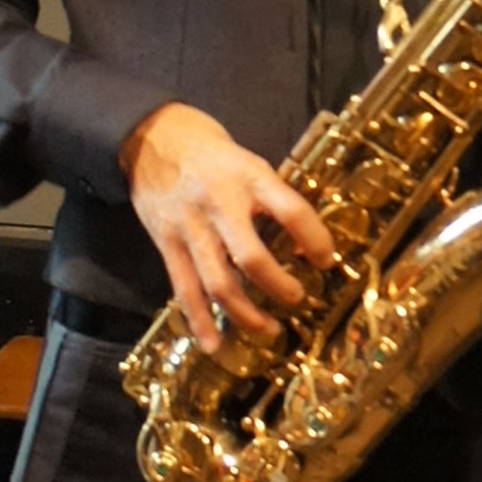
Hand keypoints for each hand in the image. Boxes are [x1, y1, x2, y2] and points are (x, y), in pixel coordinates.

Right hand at [121, 102, 335, 347]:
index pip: (290, 210)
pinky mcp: (167, 244)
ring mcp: (190, 227)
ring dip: (245, 313)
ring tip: (269, 330)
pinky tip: (215, 343)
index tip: (327, 260)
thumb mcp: (248, 161)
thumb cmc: (212, 153)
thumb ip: (271, 197)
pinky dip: (200, 320)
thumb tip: (304, 242)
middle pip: (251, 256)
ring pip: (218, 282)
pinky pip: (184, 289)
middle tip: (298, 299)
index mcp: (249, 177)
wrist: (154, 138)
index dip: (314, 238)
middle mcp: (220, 203)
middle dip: (277, 285)